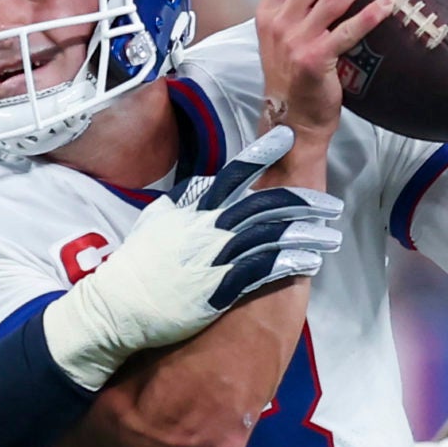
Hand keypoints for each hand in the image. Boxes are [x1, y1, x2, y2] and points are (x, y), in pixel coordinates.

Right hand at [41, 127, 342, 386]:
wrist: (116, 308)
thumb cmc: (134, 269)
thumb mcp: (155, 222)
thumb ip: (182, 203)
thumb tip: (202, 187)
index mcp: (191, 209)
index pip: (232, 173)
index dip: (262, 153)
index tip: (287, 138)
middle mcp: (206, 228)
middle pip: (263, 205)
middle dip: (302, 202)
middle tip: (331, 205)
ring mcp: (213, 257)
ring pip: (270, 236)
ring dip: (306, 235)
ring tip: (331, 236)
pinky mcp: (218, 288)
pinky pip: (262, 270)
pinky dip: (289, 263)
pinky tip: (310, 262)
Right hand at [256, 0, 396, 156]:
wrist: (291, 120)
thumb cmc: (292, 78)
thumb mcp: (281, 38)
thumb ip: (292, 9)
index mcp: (268, 12)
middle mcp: (279, 22)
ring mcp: (296, 41)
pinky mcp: (316, 60)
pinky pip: (347, 31)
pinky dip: (369, 16)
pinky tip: (389, 4)